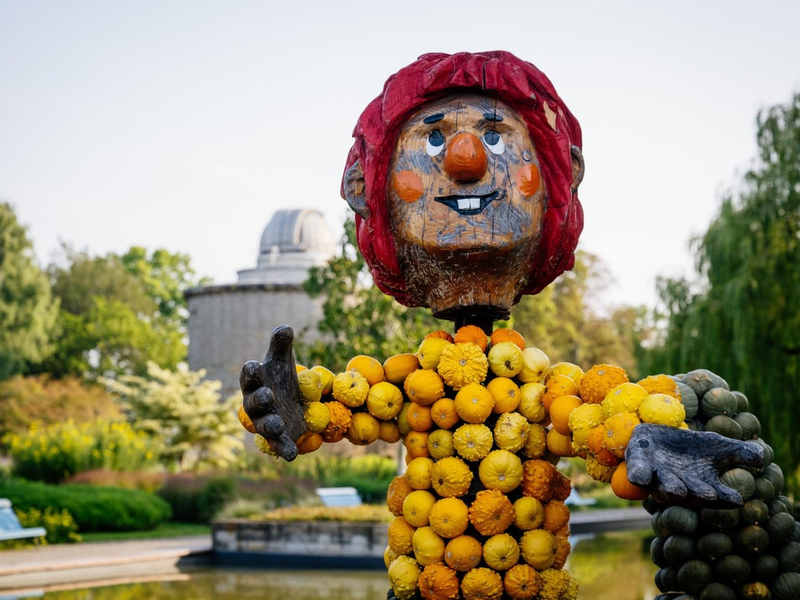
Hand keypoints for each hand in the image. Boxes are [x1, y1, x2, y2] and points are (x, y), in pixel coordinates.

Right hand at [240, 325, 306, 460]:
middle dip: (259, 399)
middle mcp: (255, 403)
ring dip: (270, 425)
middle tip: (268, 395)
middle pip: (254, 402)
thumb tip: (285, 328)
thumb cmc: (280, 376)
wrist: (291, 400)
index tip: (256, 366)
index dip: (251, 372)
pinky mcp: (279, 437)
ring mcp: (266, 421)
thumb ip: (281, 344)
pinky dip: (284, 449)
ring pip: (265, 425)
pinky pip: (279, 445)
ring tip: (279, 423)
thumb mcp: (282, 359)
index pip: (249, 376)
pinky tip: (290, 455)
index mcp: (255, 381)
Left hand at [626, 423, 764, 507]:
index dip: (725, 498)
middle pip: (691, 495)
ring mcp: (658, 480)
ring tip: (678, 490)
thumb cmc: (691, 448)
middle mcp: (681, 488)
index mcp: (703, 486)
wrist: (657, 435)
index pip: (718, 497)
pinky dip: (640, 476)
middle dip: (699, 495)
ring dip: (670, 489)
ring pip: (664, 489)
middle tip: (708, 494)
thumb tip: (762, 456)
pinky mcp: (638, 468)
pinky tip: (642, 477)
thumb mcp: (718, 446)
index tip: (736, 498)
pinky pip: (638, 476)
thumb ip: (740, 452)